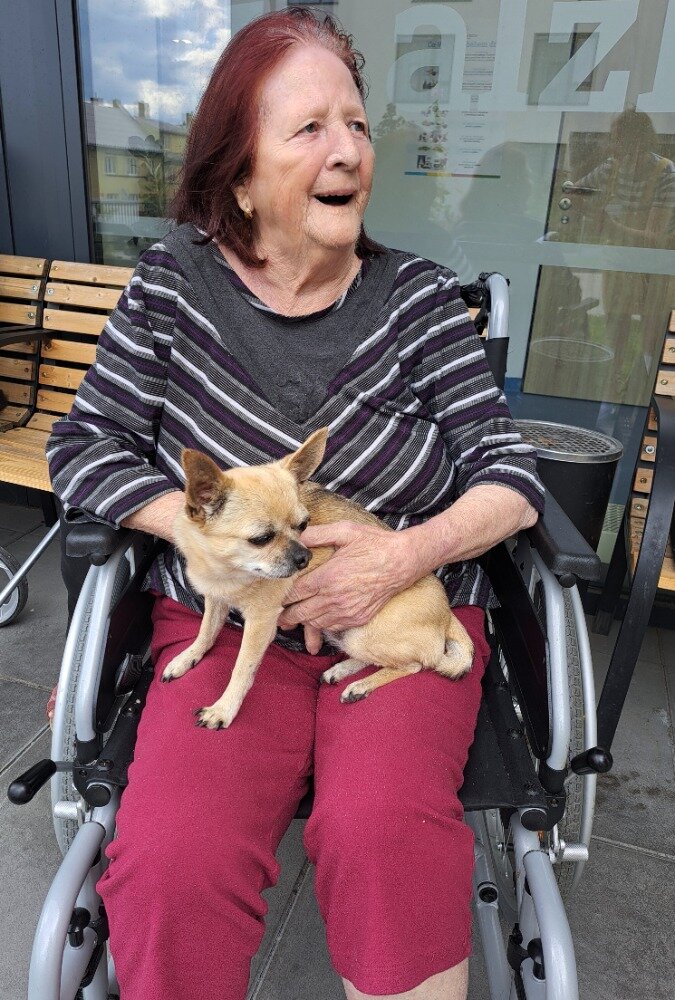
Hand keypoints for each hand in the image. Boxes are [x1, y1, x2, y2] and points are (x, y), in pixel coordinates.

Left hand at [277, 521, 418, 634]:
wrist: (403, 561)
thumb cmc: (374, 544)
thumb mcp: (344, 531)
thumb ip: (317, 534)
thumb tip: (296, 536)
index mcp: (327, 577)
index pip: (294, 593)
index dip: (282, 597)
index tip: (274, 597)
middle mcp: (334, 598)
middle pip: (300, 613)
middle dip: (286, 615)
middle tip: (277, 616)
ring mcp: (347, 611)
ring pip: (315, 623)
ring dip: (303, 622)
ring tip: (292, 620)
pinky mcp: (358, 618)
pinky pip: (333, 627)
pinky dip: (322, 626)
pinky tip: (317, 621)